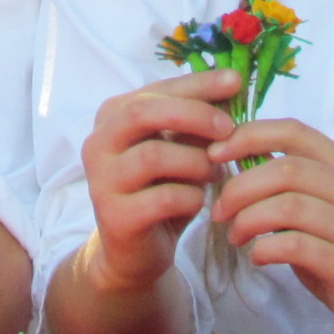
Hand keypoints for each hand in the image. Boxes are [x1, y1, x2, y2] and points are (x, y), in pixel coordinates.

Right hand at [78, 70, 241, 293]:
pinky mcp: (115, 216)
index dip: (197, 83)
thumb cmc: (161, 190)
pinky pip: (163, 198)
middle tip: (229, 128)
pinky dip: (191, 197)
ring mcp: (102, 181)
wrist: (136, 252)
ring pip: (154, 156)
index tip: (235, 81)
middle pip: (143, 113)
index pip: (155, 88)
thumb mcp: (180, 149)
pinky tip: (199, 201)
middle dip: (193, 115)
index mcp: (112, 116)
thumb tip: (232, 84)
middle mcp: (98, 143)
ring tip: (216, 173)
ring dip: (196, 162)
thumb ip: (197, 120)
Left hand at [209, 117, 333, 333]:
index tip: (215, 154)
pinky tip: (258, 257)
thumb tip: (232, 157)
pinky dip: (265, 248)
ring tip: (236, 237)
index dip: (249, 136)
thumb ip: (291, 184)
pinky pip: (294, 245)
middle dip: (240, 188)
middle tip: (219, 211)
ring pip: (288, 206)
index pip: (294, 132)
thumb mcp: (323, 208)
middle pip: (286, 170)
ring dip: (248, 220)